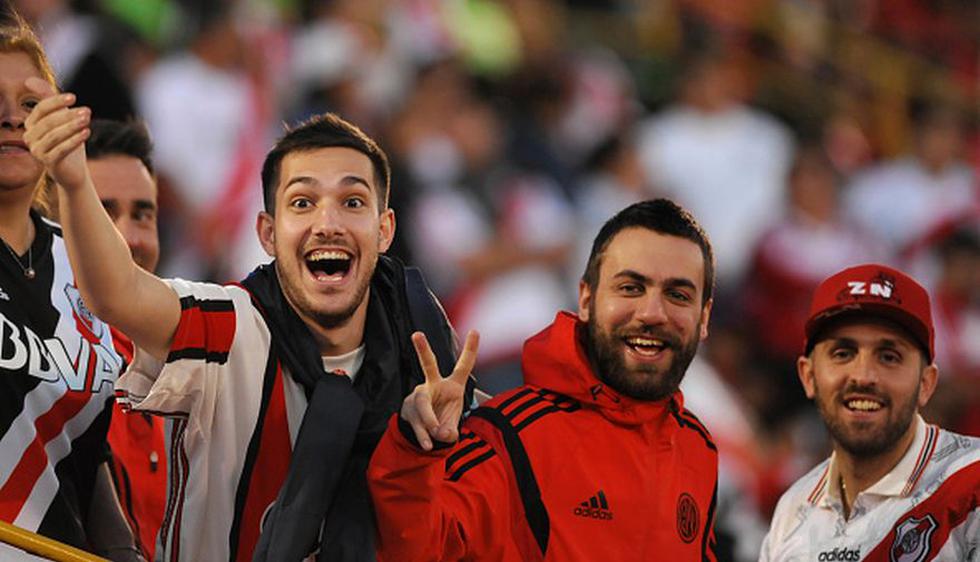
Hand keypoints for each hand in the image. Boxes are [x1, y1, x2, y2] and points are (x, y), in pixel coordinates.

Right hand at [22, 77, 90, 190]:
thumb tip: (29, 79)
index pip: (41, 109)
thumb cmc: (66, 141)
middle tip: (87, 111)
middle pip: (49, 122)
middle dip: (68, 115)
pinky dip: (74, 140)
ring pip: (54, 136)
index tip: (74, 97)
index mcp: (30, 125)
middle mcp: (30, 138)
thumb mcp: (60, 119)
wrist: (73, 170)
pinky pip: (61, 149)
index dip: (56, 101)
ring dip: (72, 126)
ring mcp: (37, 151)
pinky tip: (87, 133)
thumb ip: (48, 99)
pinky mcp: (48, 163)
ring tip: (88, 120)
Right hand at [402, 330, 478, 450]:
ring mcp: (419, 397)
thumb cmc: (443, 420)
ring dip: (430, 419)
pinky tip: (427, 445)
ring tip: (436, 433)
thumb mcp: (452, 425)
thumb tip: (442, 433)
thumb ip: (450, 431)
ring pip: (422, 402)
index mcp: (452, 385)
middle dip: (423, 350)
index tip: (475, 330)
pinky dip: (423, 435)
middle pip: (428, 365)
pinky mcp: (409, 410)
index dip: (470, 349)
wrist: (424, 433)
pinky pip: (416, 421)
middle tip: (416, 334)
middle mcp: (434, 386)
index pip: (463, 366)